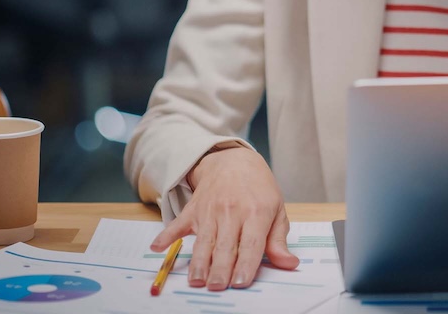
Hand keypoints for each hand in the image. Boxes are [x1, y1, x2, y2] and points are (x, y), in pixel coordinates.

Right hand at [150, 148, 298, 289]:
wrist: (234, 161)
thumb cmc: (259, 189)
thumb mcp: (277, 210)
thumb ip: (279, 240)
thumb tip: (289, 264)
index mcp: (257, 212)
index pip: (251, 243)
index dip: (246, 264)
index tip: (241, 282)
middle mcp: (232, 211)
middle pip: (225, 245)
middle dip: (220, 268)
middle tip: (217, 287)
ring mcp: (210, 210)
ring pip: (203, 240)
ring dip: (198, 262)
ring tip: (197, 280)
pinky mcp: (193, 210)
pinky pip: (177, 224)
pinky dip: (165, 236)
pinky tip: (157, 248)